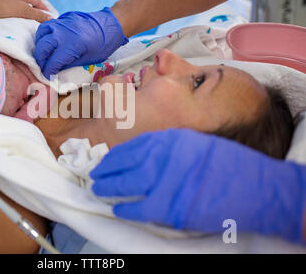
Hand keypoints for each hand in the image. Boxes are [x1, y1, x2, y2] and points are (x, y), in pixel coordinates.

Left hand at [0, 0, 51, 22]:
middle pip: (29, 4)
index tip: (50, 17)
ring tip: (29, 25)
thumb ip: (37, 15)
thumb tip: (51, 18)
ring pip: (19, 8)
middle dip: (35, 12)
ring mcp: (6, 0)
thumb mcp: (23, 11)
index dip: (44, 9)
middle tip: (40, 23)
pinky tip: (15, 23)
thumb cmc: (3, 6)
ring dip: (25, 16)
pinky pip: (11, 12)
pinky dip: (16, 18)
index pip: (37, 1)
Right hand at [34, 7, 128, 78]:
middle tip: (42, 67)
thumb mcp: (88, 59)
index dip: (48, 71)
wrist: (110, 25)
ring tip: (43, 54)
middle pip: (43, 47)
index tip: (46, 76)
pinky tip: (48, 42)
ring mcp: (61, 23)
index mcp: (71, 45)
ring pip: (41, 33)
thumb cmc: (102, 45)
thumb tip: (56, 70)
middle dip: (40, 59)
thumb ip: (70, 64)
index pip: (53, 61)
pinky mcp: (62, 18)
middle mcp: (63, 33)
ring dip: (39, 45)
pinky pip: (47, 26)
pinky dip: (44, 35)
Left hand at [90, 129, 305, 242]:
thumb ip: (168, 147)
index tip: (105, 161)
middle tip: (95, 176)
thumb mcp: (194, 143)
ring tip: (99, 190)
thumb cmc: (227, 164)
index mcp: (171, 139)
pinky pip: (140, 208)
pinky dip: (127, 209)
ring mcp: (166, 181)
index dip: (116, 156)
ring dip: (110, 188)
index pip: (133, 147)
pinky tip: (118, 210)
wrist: (255, 187)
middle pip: (126, 164)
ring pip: (128, 185)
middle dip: (106, 171)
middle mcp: (164, 157)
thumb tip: (144, 156)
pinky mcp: (172, 206)